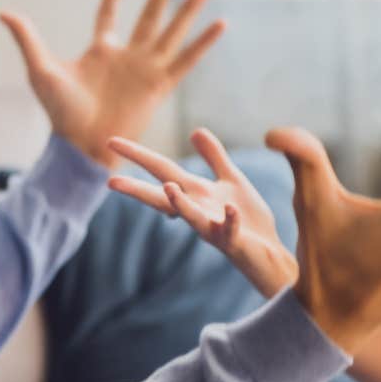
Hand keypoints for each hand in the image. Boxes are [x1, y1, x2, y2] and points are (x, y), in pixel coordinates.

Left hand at [0, 0, 223, 169]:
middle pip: (148, 18)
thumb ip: (27, 38)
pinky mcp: (160, 84)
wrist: (81, 144)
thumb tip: (3, 11)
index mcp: (100, 52)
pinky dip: (203, 42)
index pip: (108, 18)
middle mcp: (127, 57)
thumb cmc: (59, 112)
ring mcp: (146, 69)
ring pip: (171, 32)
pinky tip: (220, 24)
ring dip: (187, 11)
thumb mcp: (40, 68)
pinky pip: (186, 59)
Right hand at [106, 130, 298, 297]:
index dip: (139, 156)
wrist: (269, 251)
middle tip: (111, 182)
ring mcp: (213, 228)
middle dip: (138, 189)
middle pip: (163, 197)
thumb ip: (214, 157)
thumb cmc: (248, 219)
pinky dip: (229, 220)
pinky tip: (231, 208)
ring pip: (192, 217)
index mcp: (195, 193)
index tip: (112, 142)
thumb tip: (195, 130)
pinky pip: (229, 230)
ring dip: (181, 204)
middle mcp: (198, 210)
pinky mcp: (233, 241)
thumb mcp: (230, 180)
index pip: (162, 171)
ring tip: (169, 188)